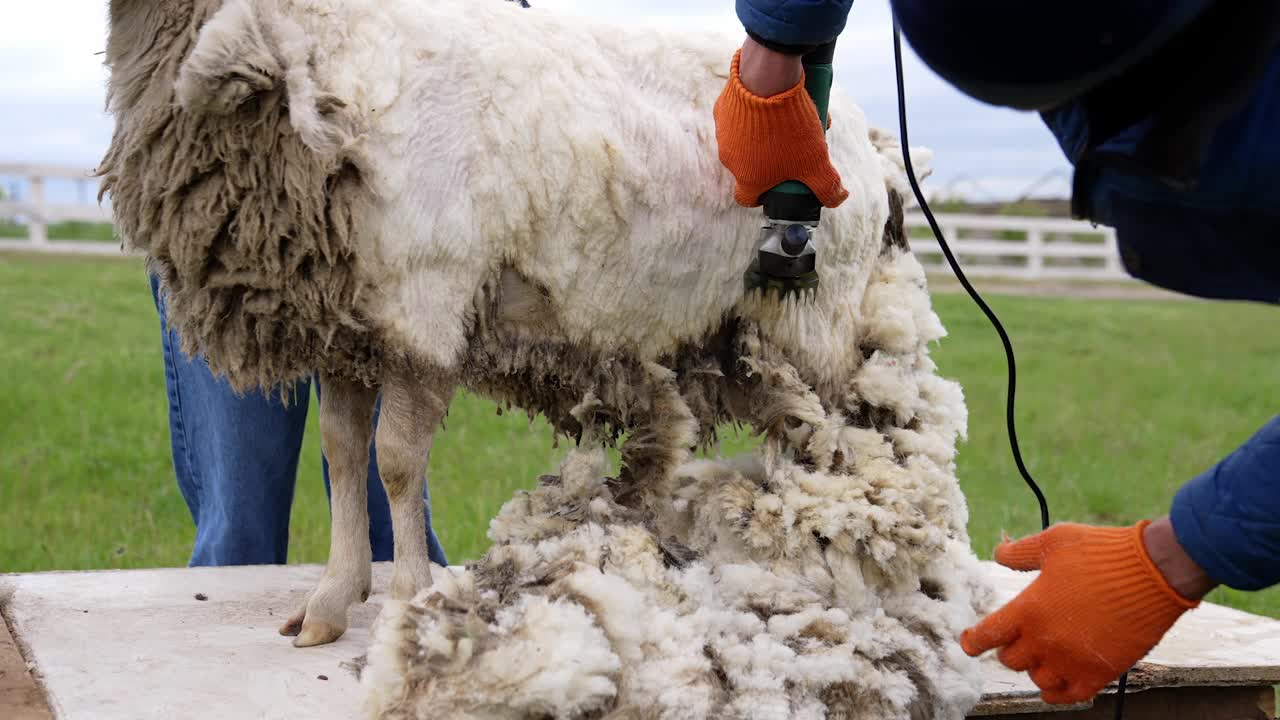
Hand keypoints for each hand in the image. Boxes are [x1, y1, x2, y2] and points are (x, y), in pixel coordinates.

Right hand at [713, 40, 848, 208]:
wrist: (767, 81)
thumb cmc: (789, 126)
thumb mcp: (816, 161)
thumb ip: (827, 185)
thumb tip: (838, 198)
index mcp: (748, 178)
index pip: (748, 198)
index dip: (763, 195)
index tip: (777, 185)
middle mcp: (730, 160)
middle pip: (750, 167)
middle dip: (769, 161)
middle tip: (791, 147)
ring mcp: (723, 135)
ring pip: (743, 141)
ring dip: (760, 136)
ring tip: (785, 121)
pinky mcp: (722, 110)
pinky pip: (737, 117)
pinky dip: (751, 114)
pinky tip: (770, 103)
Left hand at [960, 520, 1204, 704]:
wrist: (1153, 572)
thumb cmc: (1101, 552)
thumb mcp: (1053, 541)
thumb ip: (1020, 551)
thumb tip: (998, 552)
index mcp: (1029, 609)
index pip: (987, 635)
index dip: (973, 640)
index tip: (970, 642)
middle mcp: (1046, 640)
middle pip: (1010, 660)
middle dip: (1009, 648)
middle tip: (1016, 638)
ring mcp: (1073, 660)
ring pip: (1037, 679)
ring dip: (1034, 668)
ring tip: (1040, 655)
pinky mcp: (1100, 672)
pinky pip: (1068, 696)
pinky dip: (1056, 693)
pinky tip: (1053, 684)